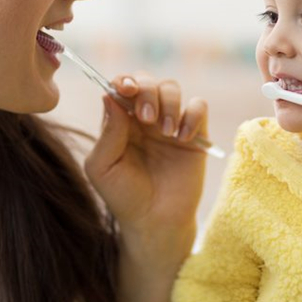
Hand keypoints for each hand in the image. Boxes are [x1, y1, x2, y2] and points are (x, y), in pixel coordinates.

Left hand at [85, 73, 207, 265]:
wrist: (154, 221)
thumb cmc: (123, 195)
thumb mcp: (103, 167)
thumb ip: (107, 132)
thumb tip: (109, 95)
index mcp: (120, 120)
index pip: (121, 86)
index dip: (124, 80)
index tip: (126, 90)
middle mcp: (144, 117)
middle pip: (148, 80)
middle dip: (148, 91)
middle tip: (146, 118)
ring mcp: (170, 123)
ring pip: (172, 88)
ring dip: (169, 104)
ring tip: (167, 133)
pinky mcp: (195, 134)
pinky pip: (199, 106)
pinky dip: (192, 116)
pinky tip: (183, 139)